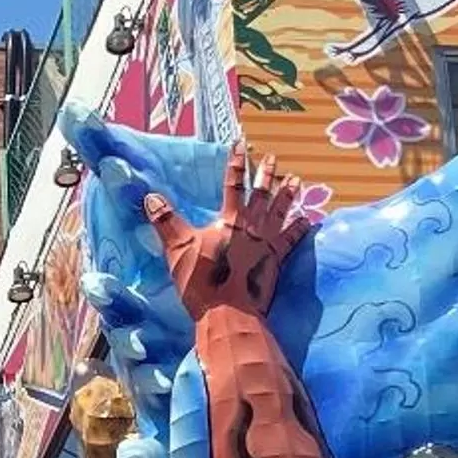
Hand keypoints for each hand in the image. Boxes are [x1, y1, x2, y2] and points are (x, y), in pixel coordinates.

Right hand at [143, 147, 313, 322]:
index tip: (240, 144)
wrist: (228, 312)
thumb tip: (150, 197)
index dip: (235, 164)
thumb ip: (166, 222)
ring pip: (280, 212)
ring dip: (287, 195)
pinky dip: (299, 229)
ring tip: (296, 180)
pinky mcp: (276, 261)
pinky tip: (307, 220)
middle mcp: (252, 227)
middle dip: (266, 174)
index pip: (232, 185)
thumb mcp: (178, 250)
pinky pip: (291, 240)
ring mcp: (266, 244)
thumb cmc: (202, 282)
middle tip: (272, 158)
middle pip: (261, 194)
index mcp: (229, 221)